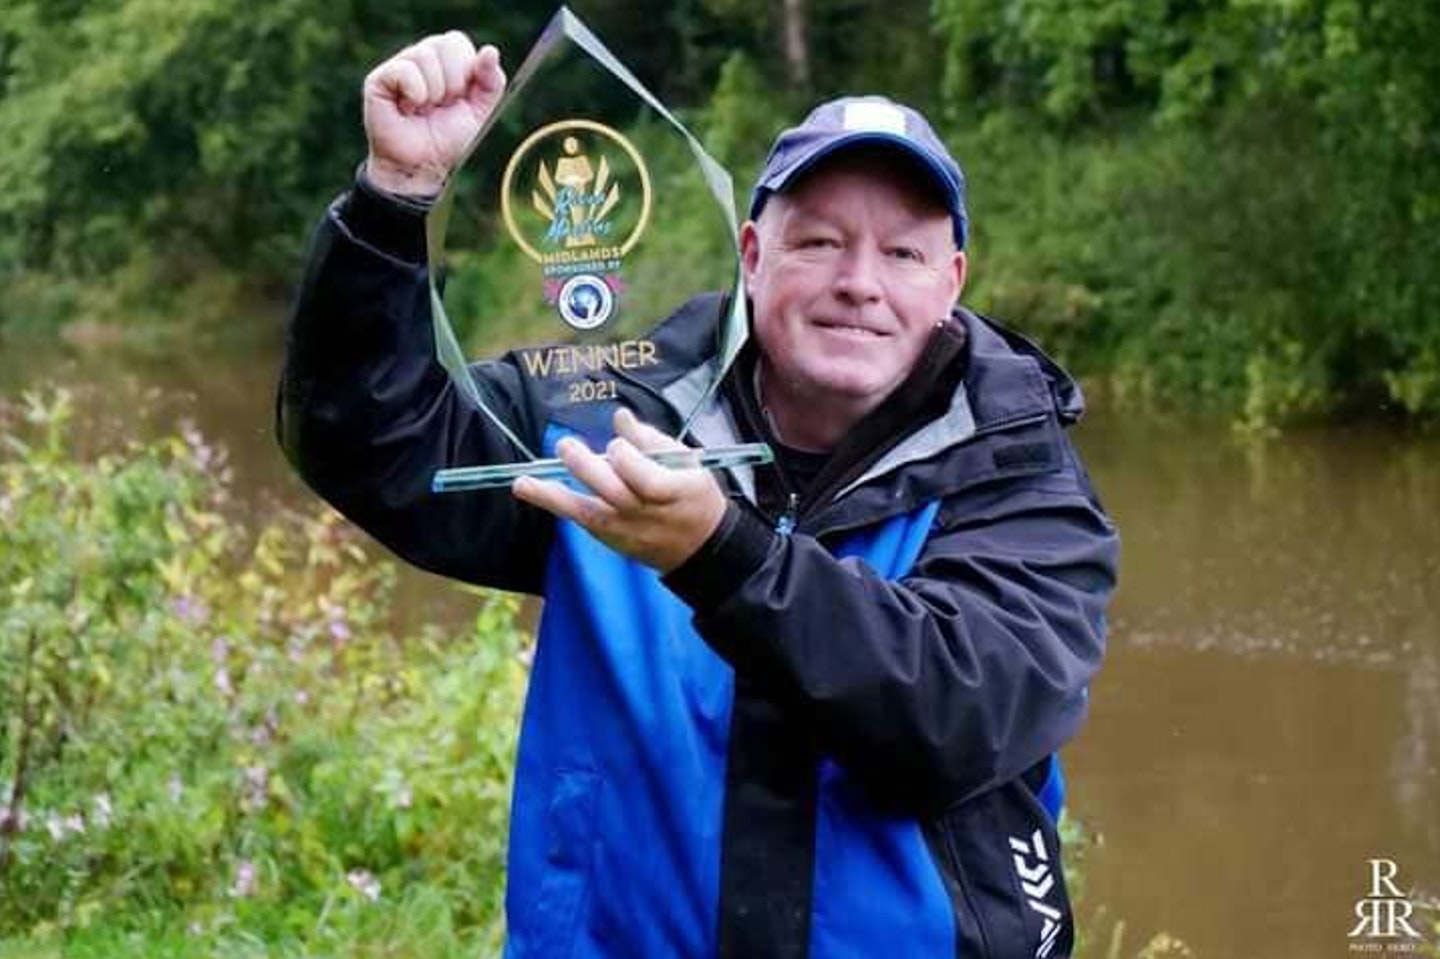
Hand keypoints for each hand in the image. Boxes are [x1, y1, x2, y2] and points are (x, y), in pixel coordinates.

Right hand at [362, 32, 505, 195]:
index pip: (457, 41)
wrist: (423, 166)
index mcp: (443, 60)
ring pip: (425, 55)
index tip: (459, 98)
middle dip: (453, 83)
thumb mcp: (479, 111)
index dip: (466, 71)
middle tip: (440, 106)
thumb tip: (490, 50)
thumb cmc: (447, 139)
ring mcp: (398, 65)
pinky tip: (407, 109)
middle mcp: (419, 57)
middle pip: (446, 43)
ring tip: (422, 110)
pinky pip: (406, 71)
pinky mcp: (379, 79)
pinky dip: (415, 94)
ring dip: (433, 93)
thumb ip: (491, 82)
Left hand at [512, 408, 728, 571]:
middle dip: (587, 469)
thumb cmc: (694, 495)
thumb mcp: (687, 462)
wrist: (700, 547)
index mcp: (675, 492)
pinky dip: (556, 504)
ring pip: (590, 513)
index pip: (645, 479)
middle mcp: (648, 515)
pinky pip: (581, 521)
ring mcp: (628, 530)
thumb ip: (651, 440)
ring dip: (554, 496)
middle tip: (566, 445)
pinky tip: (530, 489)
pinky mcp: (613, 538)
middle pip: (613, 494)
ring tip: (523, 482)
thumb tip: (619, 417)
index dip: (627, 459)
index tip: (618, 444)